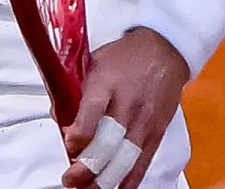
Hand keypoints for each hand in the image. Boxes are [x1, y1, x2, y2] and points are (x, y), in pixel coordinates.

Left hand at [62, 29, 189, 188]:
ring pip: (127, 157)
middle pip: (109, 141)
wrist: (165, 50)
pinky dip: (131, 178)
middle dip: (89, 165)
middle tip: (72, 178)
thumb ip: (75, 91)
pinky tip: (118, 188)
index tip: (69, 144)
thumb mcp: (93, 62)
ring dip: (106, 178)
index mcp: (107, 81)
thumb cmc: (125, 57)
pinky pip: (144, 160)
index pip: (93, 111)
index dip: (80, 133)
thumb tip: (59, 119)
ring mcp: (145, 119)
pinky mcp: (157, 130)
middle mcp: (128, 102)